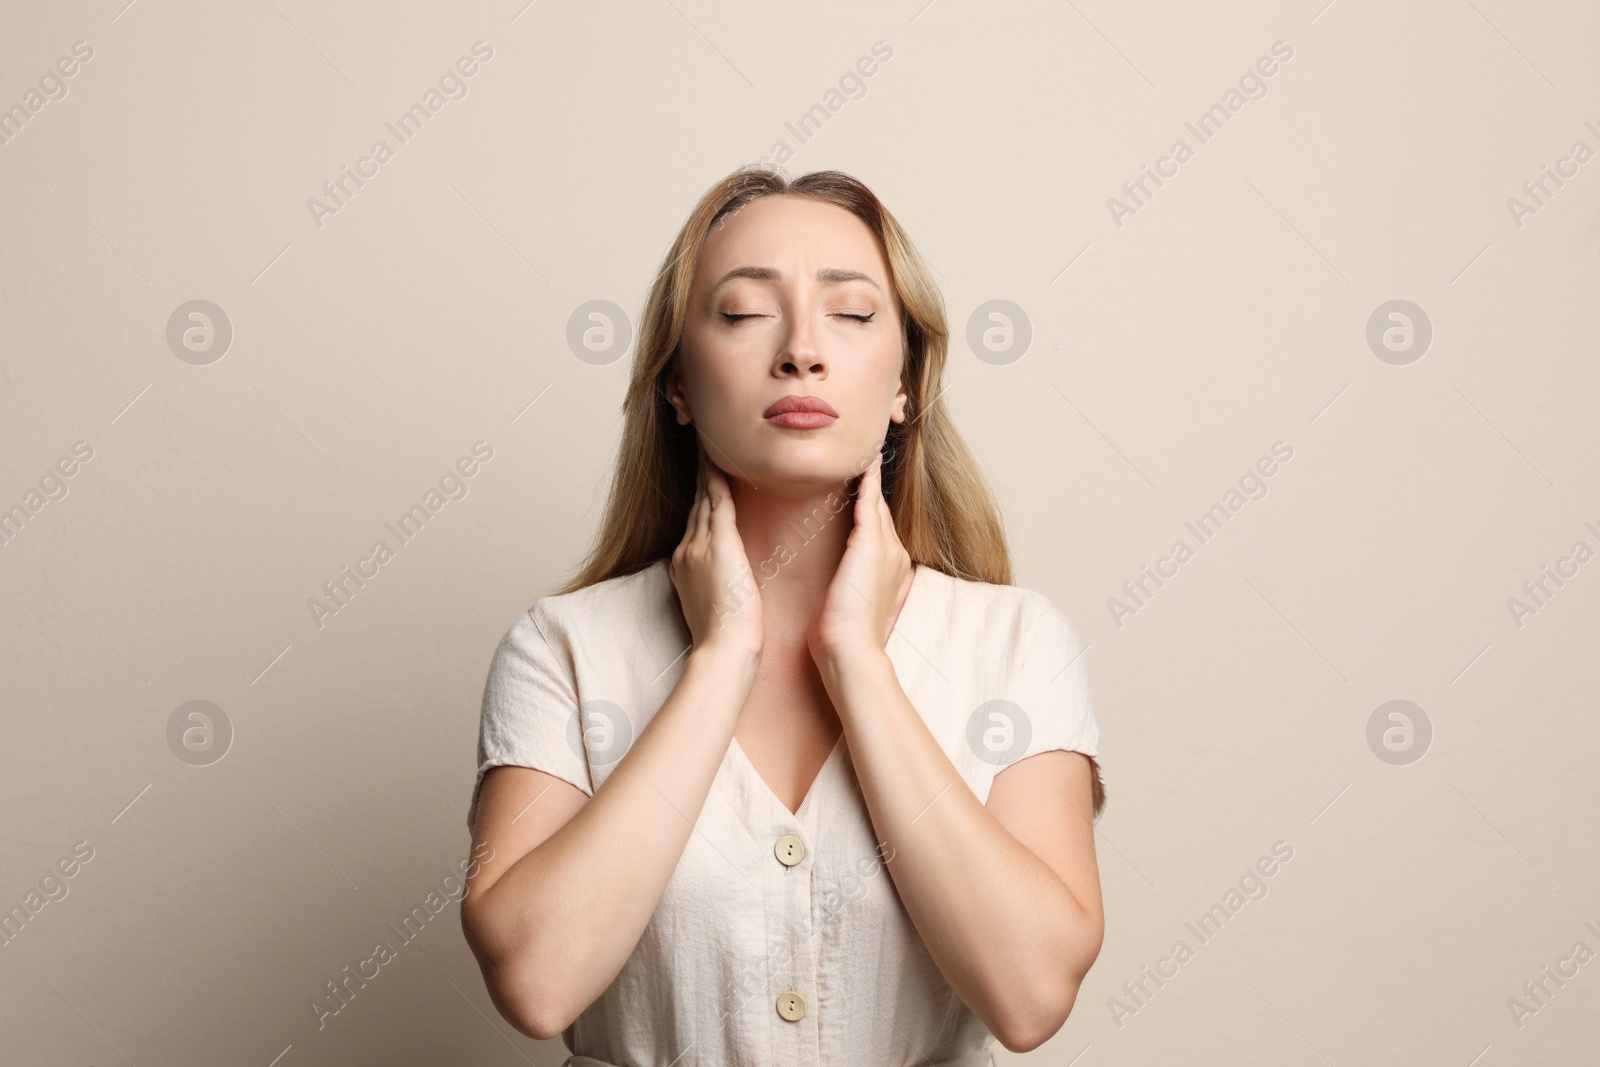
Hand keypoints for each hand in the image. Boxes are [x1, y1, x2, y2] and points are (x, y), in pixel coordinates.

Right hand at [668, 443, 763, 659]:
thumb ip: (715, 583)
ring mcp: (698, 546)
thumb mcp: (713, 604)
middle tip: (703, 447)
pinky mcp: (718, 544)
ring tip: (709, 444)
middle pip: (695, 504)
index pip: (695, 522)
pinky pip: (717, 500)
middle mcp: (687, 550)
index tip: (704, 478)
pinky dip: (717, 477)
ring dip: (706, 470)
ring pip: (703, 497)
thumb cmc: (726, 636)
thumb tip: (726, 576)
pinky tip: (719, 458)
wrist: (723, 649)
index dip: (699, 498)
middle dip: (700, 477)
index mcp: (685, 565)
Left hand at [807, 451, 912, 662]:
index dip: (870, 506)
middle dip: (871, 487)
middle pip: (881, 511)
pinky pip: (869, 503)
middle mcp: (894, 554)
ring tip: (861, 452)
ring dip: (868, 478)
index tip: (862, 486)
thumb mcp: (848, 605)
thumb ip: (848, 585)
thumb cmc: (842, 637)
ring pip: (876, 504)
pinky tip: (863, 464)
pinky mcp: (871, 544)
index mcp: (890, 569)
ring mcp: (887, 548)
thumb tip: (836, 581)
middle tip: (862, 456)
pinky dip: (867, 482)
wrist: (850, 652)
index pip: (879, 528)